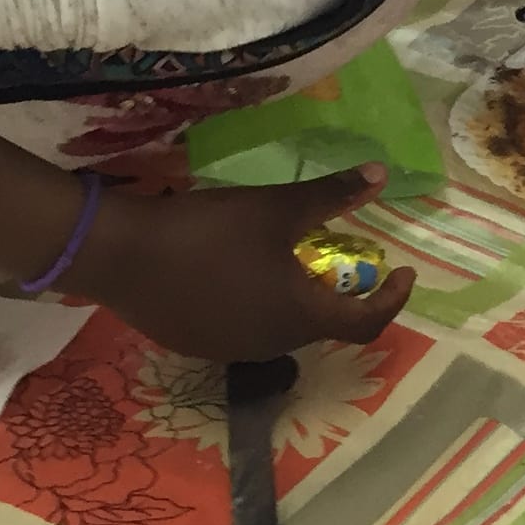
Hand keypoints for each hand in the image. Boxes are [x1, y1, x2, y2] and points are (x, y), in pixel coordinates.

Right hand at [78, 166, 414, 361]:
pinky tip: (245, 273)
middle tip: (344, 257)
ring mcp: (230, 350)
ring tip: (296, 261)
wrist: (120, 255)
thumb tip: (382, 174)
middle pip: (324, 327)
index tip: (404, 271)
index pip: (366, 323)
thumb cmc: (209, 231)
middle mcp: (271, 344)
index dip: (392, 300)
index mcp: (300, 316)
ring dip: (301, 301)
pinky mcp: (197, 344)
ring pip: (283, 330)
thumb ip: (332, 195)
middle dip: (343, 294)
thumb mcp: (277, 207)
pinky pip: (246, 330)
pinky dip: (262, 306)